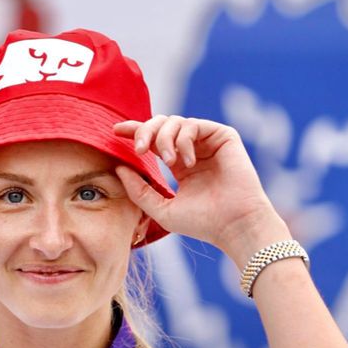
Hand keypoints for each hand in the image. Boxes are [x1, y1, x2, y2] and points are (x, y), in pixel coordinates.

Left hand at [114, 115, 288, 264]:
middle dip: (145, 131)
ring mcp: (207, 142)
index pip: (153, 141)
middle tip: (139, 149)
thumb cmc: (201, 223)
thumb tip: (118, 168)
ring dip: (164, 140)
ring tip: (169, 162)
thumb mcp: (161, 209)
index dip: (134, 131)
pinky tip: (187, 162)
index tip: (115, 131)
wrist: (233, 225)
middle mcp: (193, 150)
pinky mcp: (222, 136)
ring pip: (175, 122)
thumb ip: (139, 190)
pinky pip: (193, 125)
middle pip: (161, 124)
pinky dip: (184, 140)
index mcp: (179, 165)